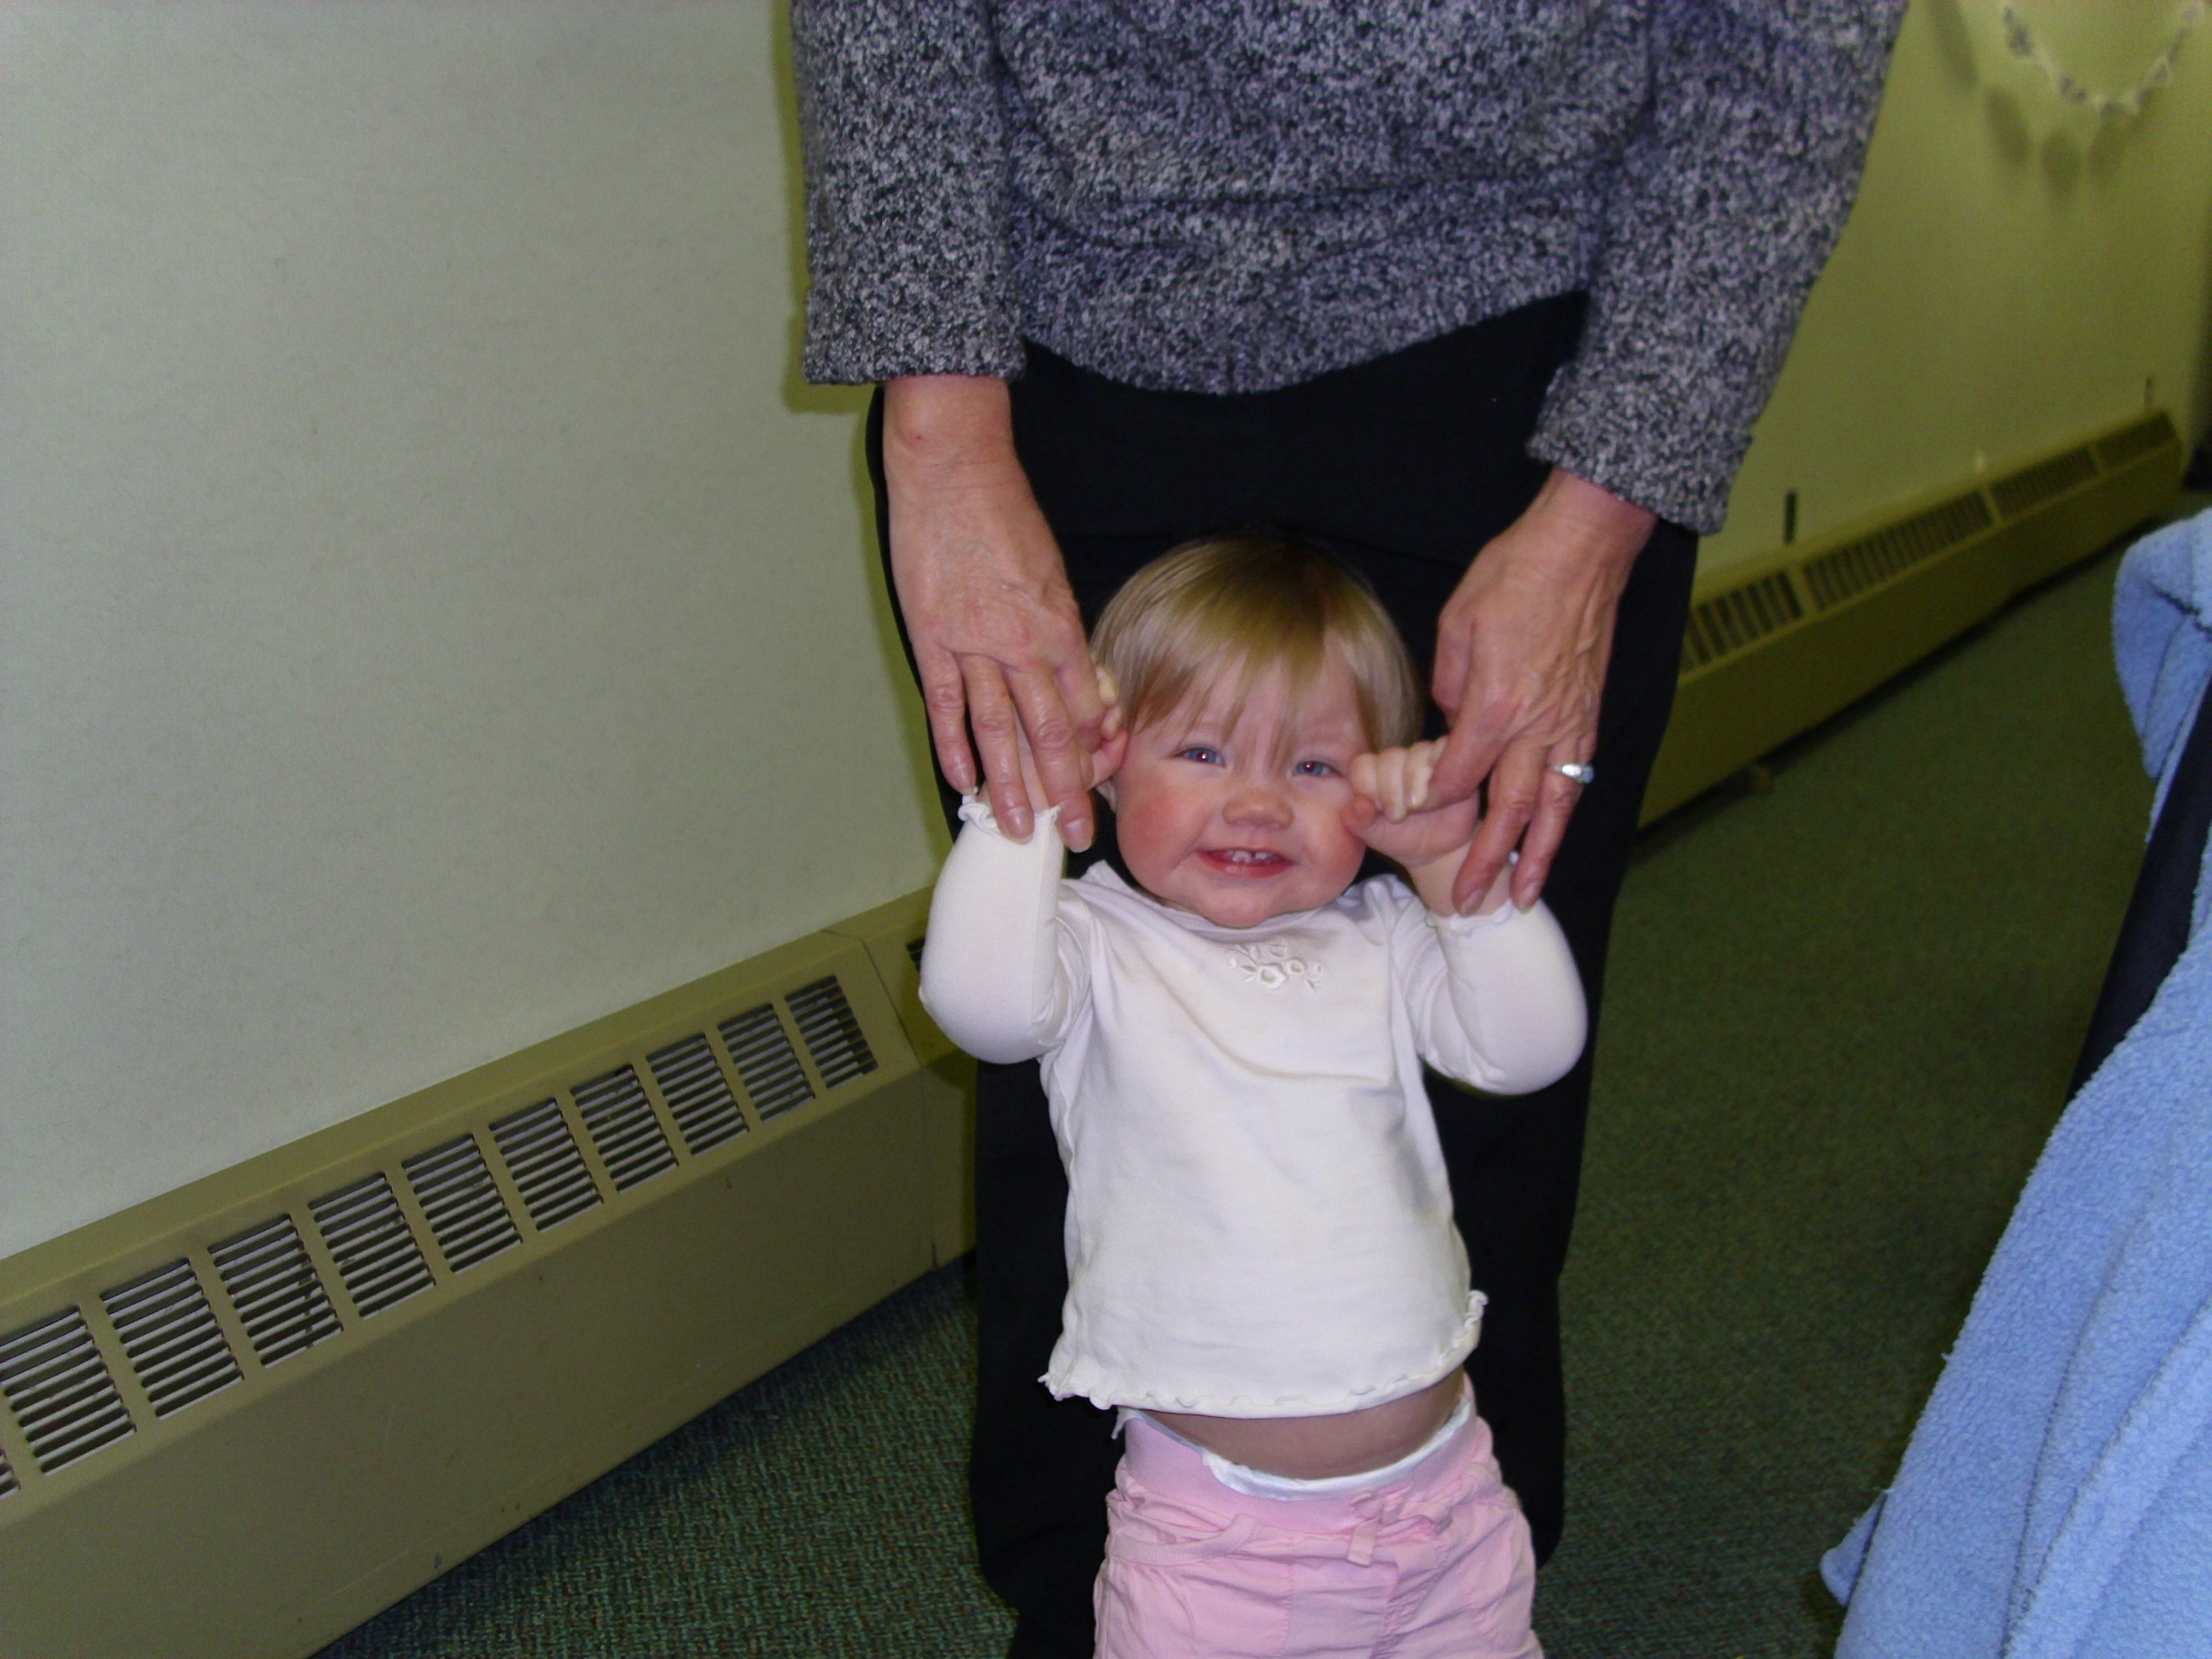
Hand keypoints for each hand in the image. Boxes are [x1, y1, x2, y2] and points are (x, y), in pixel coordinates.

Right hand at [883, 376, 1112, 848]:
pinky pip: (947, 705)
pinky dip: (955, 746)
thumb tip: (1075, 680)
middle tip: (1076, 838)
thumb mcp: (1052, 573)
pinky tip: (963, 782)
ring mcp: (974, 646)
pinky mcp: (932, 639)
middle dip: (1066, 793)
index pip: (1085, 710)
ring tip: (1020, 829)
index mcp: (1060, 627)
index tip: (1100, 793)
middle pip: (1051, 735)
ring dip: (1011, 786)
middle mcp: (1023, 645)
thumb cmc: (1005, 514)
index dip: (1094, 759)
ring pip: (999, 732)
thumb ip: (1061, 631)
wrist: (954, 470)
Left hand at [1346, 741, 1501, 914]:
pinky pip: (1445, 749)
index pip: (1362, 764)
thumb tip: (1359, 804)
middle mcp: (1398, 762)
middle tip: (1398, 816)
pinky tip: (1440, 791)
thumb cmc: (1402, 839)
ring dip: (1415, 780)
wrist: (1440, 850)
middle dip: (1391, 789)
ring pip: (1418, 752)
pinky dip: (1442, 768)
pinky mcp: (1451, 759)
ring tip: (1417, 807)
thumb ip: (1359, 821)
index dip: (1368, 786)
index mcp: (1373, 774)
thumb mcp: (1376, 836)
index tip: (1379, 812)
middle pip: (1390, 757)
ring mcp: (1425, 759)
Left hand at [1428, 468, 1654, 910]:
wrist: (1583, 546)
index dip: (1429, 804)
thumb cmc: (1515, 574)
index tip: (1405, 822)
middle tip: (1471, 902)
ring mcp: (1570, 724)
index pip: (1457, 777)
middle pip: (1510, 812)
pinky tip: (1554, 835)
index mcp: (1496, 706)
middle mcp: (1538, 726)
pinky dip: (1565, 815)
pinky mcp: (1589, 715)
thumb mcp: (1458, 624)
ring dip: (1539, 856)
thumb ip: (1448, 684)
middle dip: (1488, 862)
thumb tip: (1446, 720)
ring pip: (1554, 807)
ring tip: (1525, 895)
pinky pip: (1577, 779)